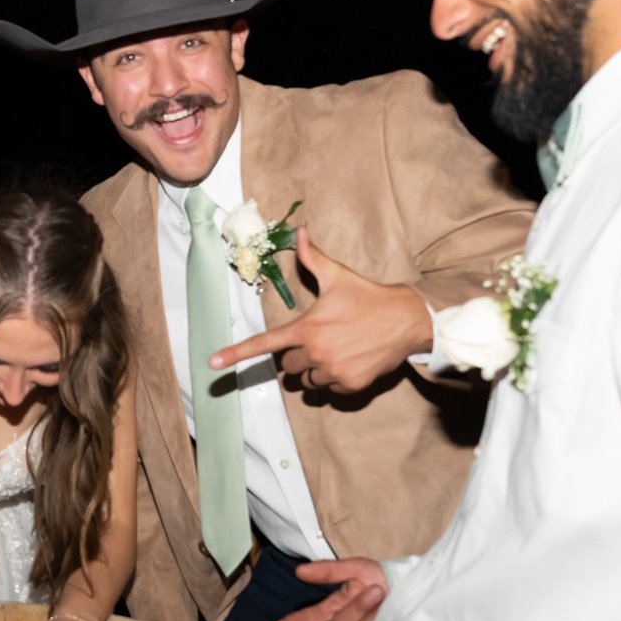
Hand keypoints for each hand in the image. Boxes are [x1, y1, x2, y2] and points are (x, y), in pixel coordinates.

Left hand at [209, 233, 430, 393]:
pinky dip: (335, 380)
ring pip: (308, 381)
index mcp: (307, 327)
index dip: (235, 354)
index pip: (264, 344)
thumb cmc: (369, 297)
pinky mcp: (351, 385)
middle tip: (319, 339)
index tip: (212, 363)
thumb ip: (311, 257)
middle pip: (288, 366)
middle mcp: (316, 352)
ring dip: (315, 370)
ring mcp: (334, 371)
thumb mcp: (338, 276)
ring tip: (337, 349)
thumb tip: (300, 230)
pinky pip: (330, 390)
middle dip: (297, 356)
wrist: (407, 320)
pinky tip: (350, 361)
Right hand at [263, 557, 388, 620]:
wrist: (416, 593)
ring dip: (371, 613)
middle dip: (356, 607)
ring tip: (386, 599)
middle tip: (376, 591)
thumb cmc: (387, 580)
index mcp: (333, 611)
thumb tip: (300, 572)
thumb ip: (329, 570)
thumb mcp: (359, 569)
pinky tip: (389, 620)